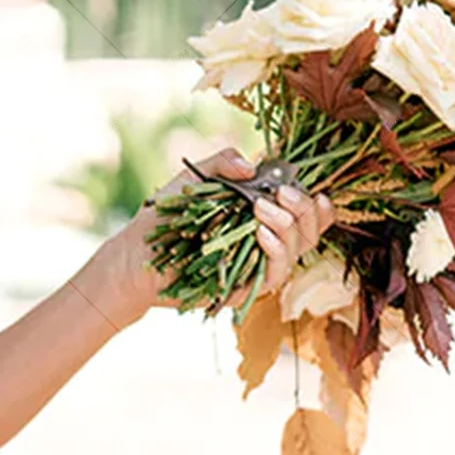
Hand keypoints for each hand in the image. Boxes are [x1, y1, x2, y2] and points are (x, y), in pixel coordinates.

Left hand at [82, 147, 336, 329]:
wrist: (134, 256)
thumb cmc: (164, 217)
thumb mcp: (195, 179)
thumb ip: (224, 163)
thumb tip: (254, 165)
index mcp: (263, 216)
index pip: (307, 214)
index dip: (319, 205)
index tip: (314, 189)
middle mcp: (264, 243)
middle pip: (308, 232)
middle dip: (303, 210)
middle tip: (281, 194)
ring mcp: (254, 268)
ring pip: (296, 253)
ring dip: (287, 228)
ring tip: (261, 211)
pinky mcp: (241, 290)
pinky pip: (272, 276)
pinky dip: (273, 252)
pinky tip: (260, 234)